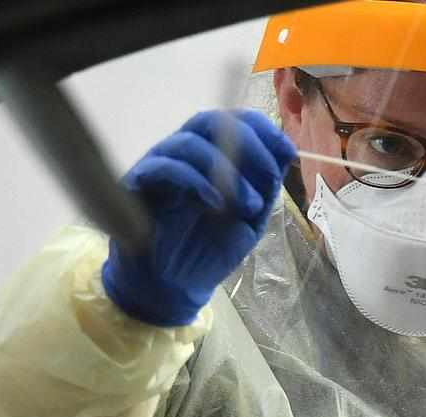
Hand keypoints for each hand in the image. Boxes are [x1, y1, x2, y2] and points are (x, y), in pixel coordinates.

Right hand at [102, 110, 296, 325]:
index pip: (233, 122)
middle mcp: (184, 153)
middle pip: (212, 122)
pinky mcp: (138, 183)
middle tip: (270, 176)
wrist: (173, 287)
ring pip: (190, 142)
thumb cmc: (208, 249)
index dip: (262, 129)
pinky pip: (165, 167)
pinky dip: (196, 181)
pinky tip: (217, 204)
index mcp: (212, 156)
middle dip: (249, 143)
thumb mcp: (249, 219)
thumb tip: (284, 153)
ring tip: (249, 205)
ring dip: (227, 169)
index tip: (287, 151)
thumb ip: (265, 187)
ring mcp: (160, 164)